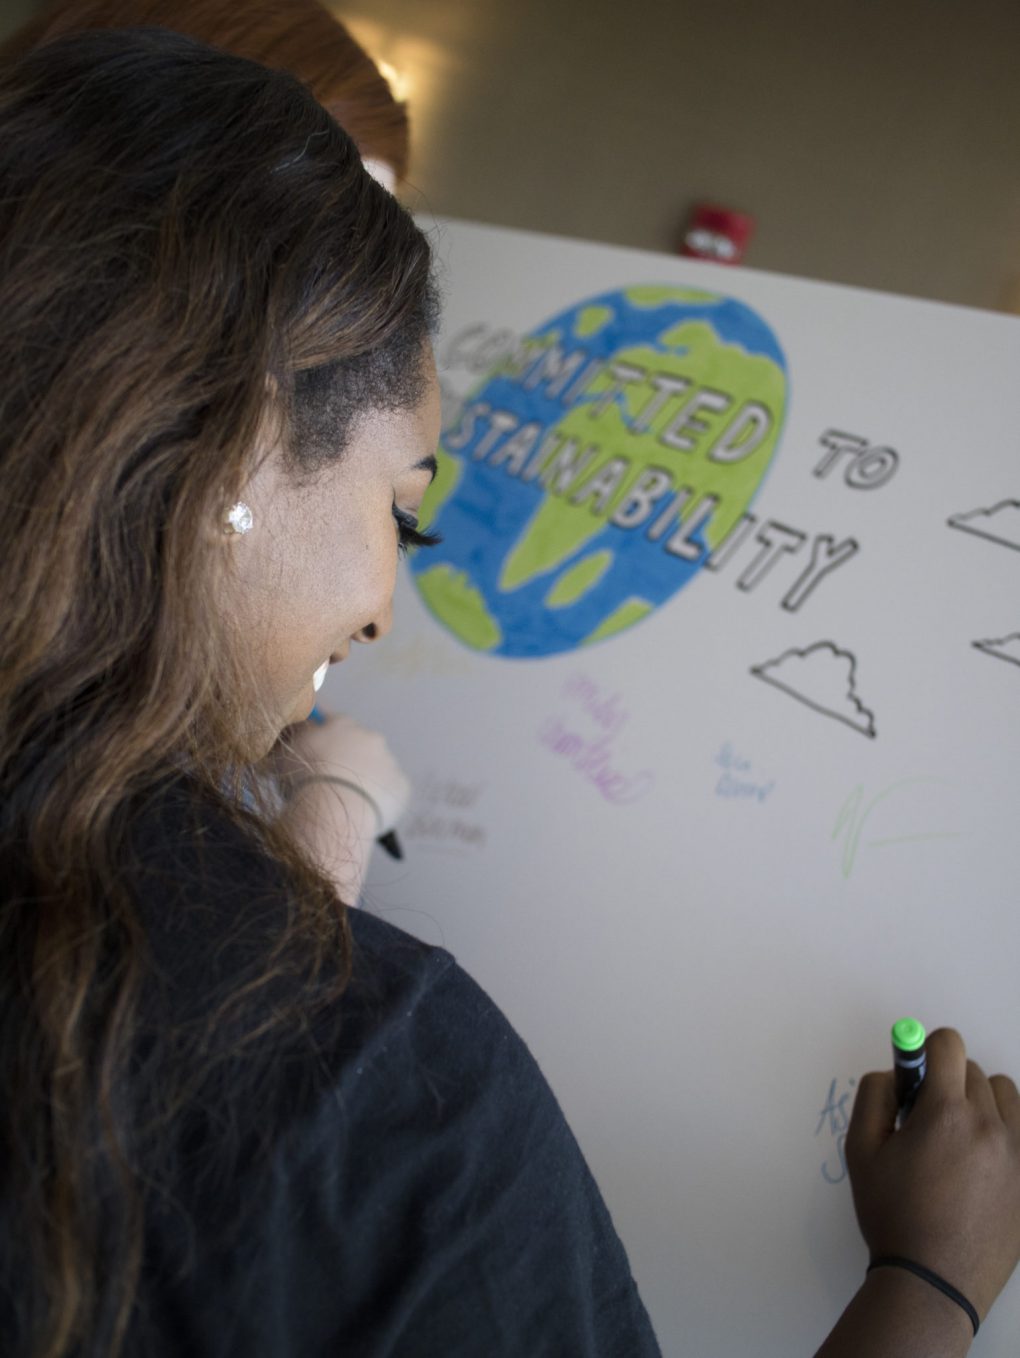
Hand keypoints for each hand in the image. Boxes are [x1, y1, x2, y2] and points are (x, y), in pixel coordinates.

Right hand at [270, 711, 411, 833]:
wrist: (335, 807)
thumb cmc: (305, 777)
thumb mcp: (288, 750)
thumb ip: (296, 736)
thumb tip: (299, 729)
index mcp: (343, 725)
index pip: (333, 721)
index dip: (324, 735)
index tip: (317, 750)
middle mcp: (370, 738)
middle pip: (359, 745)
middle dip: (348, 759)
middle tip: (331, 782)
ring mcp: (390, 762)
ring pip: (378, 769)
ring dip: (366, 779)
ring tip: (348, 802)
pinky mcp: (402, 787)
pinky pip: (390, 791)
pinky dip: (381, 799)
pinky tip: (366, 813)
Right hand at [845, 1027, 1019, 1323]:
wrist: (934, 1281)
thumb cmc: (892, 1213)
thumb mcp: (860, 1150)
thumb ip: (874, 1095)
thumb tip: (895, 1072)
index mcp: (946, 1113)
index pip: (948, 1044)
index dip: (926, 1049)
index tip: (915, 1075)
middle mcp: (990, 1125)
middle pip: (973, 1070)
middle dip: (947, 1083)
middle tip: (927, 1122)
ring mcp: (1018, 1154)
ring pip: (1004, 1095)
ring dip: (981, 1102)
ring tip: (959, 1141)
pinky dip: (1002, 1132)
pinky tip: (980, 1164)